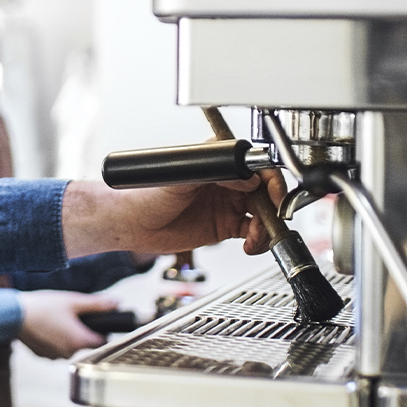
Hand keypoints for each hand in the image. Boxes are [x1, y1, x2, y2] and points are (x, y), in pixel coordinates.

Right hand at [16, 291, 116, 358]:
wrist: (13, 315)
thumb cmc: (43, 307)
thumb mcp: (73, 301)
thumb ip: (97, 304)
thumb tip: (117, 303)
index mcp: (79, 341)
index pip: (102, 341)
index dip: (101, 330)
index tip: (94, 320)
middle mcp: (68, 353)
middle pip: (84, 343)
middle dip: (80, 330)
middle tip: (70, 314)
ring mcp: (53, 356)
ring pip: (68, 346)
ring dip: (66, 336)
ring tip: (55, 319)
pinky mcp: (41, 355)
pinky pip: (53, 348)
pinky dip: (52, 340)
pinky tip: (45, 327)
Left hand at [62, 169, 286, 257]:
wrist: (130, 224)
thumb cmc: (146, 193)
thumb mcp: (182, 178)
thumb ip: (216, 174)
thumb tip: (249, 180)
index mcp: (218, 160)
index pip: (257, 165)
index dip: (271, 181)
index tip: (274, 197)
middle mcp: (228, 180)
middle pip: (267, 190)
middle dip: (275, 207)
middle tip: (273, 221)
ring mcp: (228, 203)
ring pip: (264, 213)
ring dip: (268, 227)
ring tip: (255, 238)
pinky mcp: (225, 225)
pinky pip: (253, 232)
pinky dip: (258, 240)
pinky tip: (249, 245)